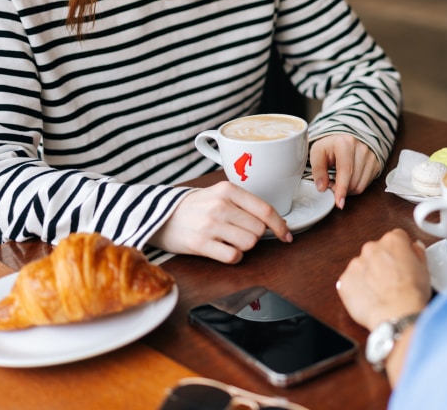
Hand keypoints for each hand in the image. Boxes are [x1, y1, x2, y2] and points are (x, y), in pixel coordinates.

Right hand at [148, 182, 290, 262]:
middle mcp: (220, 206)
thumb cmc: (194, 207)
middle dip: (255, 235)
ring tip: (229, 240)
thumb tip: (274, 221)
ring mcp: (210, 225)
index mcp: (228, 190)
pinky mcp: (200, 244)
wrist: (159, 216)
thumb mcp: (218, 194)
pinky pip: (233, 256)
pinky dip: (234, 256)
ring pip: (249, 243)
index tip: (286, 235)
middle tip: (239, 233)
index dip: (280, 225)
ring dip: (244, 246)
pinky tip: (223, 250)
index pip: (265, 209)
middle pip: (259, 229)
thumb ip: (244, 203)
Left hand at [309, 134, 380, 208]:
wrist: (344, 139)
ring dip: (347, 189)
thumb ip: (318, 170)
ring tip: (338, 180)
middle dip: (340, 189)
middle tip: (330, 183)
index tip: (338, 202)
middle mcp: (362, 148)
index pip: (345, 170)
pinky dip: (355, 187)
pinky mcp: (376, 164)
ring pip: (360, 185)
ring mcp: (371, 156)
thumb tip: (322, 188)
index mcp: (345, 143)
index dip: (341, 189)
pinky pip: (365, 184)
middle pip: (353, 181)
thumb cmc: (330, 146)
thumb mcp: (317, 153)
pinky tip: (348, 179)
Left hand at [337, 229, 430, 331]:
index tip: (401, 261)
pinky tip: (370, 298)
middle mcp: (372, 248)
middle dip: (382, 262)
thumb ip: (417, 253)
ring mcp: (356, 264)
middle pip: (376, 251)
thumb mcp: (425, 269)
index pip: (396, 238)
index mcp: (392, 241)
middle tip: (392, 280)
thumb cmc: (411, 294)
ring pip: (362, 266)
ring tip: (381, 292)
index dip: (400, 251)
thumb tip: (414, 248)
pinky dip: (357, 289)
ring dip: (368, 275)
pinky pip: (350, 282)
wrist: (397, 314)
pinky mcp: (345, 281)